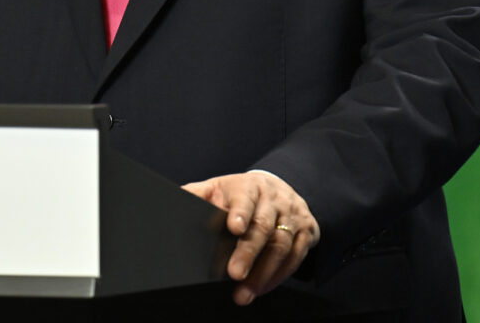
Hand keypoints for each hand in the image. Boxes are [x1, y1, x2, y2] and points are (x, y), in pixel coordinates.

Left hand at [182, 171, 319, 305]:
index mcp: (250, 186)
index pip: (246, 198)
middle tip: (234, 273)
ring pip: (282, 245)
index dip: (240, 212)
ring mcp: (293, 214)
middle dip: (248, 252)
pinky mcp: (307, 231)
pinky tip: (263, 288)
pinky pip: (297, 256)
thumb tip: (172, 201)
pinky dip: (280, 275)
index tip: (233, 227)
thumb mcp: (219, 188)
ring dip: (263, 272)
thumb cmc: (241, 194)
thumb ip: (197, 194)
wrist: (280, 188)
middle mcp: (274, 198)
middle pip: (263, 226)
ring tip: (245, 293)